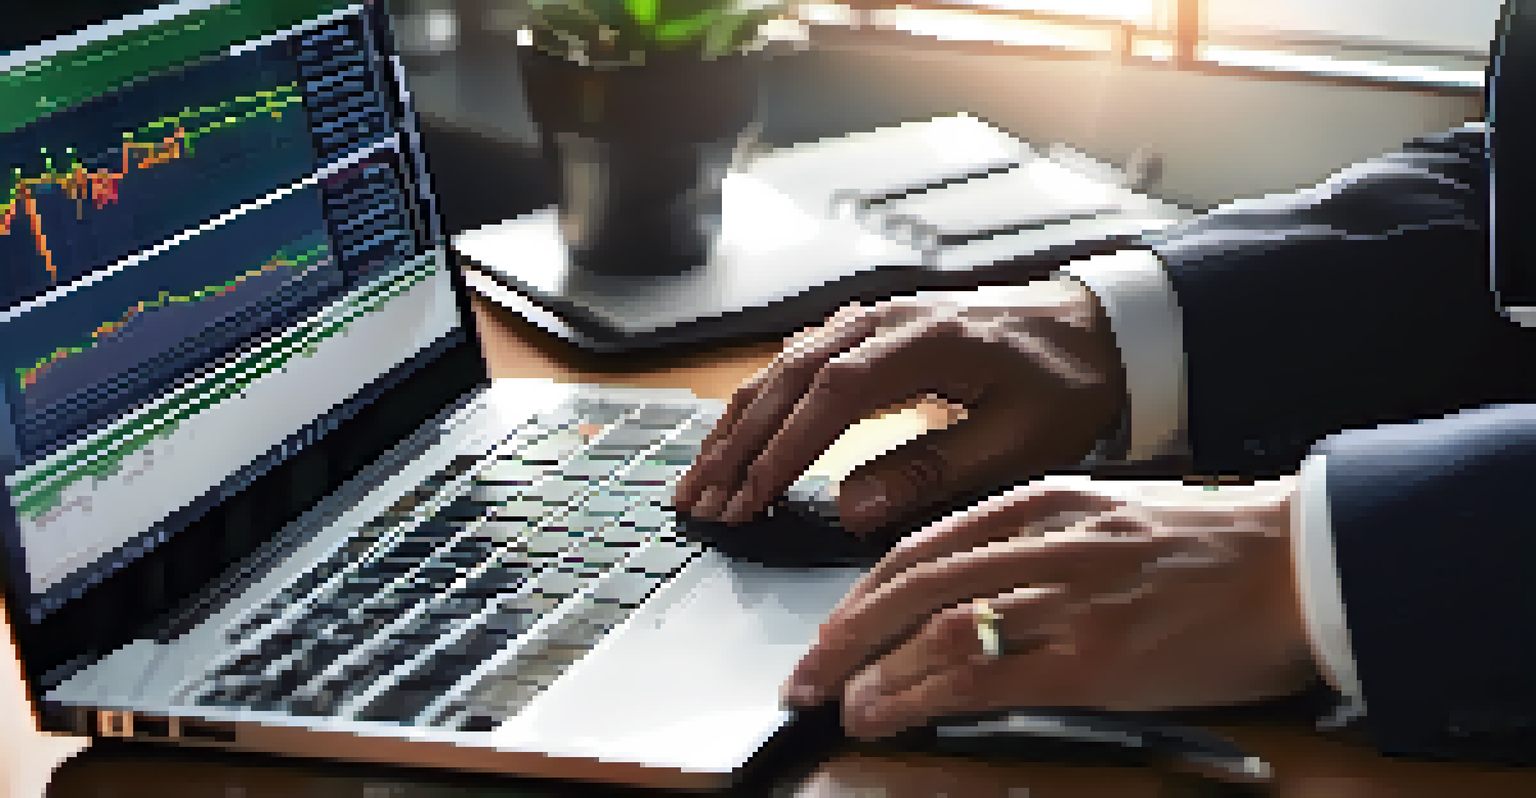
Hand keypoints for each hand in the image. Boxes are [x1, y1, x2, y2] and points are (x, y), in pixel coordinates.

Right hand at [672, 277, 1127, 538]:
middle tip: (700, 502)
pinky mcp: (868, 333)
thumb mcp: (1020, 441)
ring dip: (736, 426)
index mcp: (926, 340)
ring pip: (781, 369)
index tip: (750, 497)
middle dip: (738, 444)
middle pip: (789, 377)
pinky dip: (759, 405)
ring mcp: (872, 321)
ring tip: (698, 482)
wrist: (1095, 332)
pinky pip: (797, 365)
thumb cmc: (1064, 386)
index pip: (833, 393)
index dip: (785, 448)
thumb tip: (850, 505)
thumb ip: (935, 471)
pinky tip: (735, 439)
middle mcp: (886, 320)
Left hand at [781, 479, 1316, 739]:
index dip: (865, 592)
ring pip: (935, 628)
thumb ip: (1035, 544)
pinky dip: (919, 698)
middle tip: (807, 673)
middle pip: (912, 585)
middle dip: (845, 633)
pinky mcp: (1094, 658)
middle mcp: (1045, 544)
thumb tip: (963, 594)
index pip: (925, 546)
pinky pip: (982, 676)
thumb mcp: (1108, 519)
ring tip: (837, 702)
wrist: (1301, 566)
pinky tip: (887, 715)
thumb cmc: (1211, 550)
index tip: (834, 626)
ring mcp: (1068, 600)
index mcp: (1045, 503)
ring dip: (871, 670)